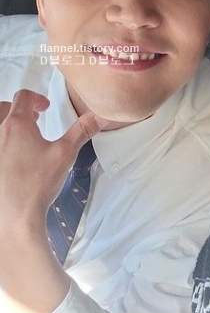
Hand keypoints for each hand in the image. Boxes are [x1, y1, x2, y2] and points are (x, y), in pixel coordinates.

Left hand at [0, 89, 102, 234]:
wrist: (14, 216)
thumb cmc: (35, 185)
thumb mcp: (66, 153)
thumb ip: (82, 131)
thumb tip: (97, 117)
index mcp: (16, 125)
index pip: (23, 97)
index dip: (37, 98)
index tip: (45, 107)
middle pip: (4, 109)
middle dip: (19, 109)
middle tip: (33, 118)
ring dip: (9, 125)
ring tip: (23, 135)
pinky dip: (4, 144)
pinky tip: (15, 157)